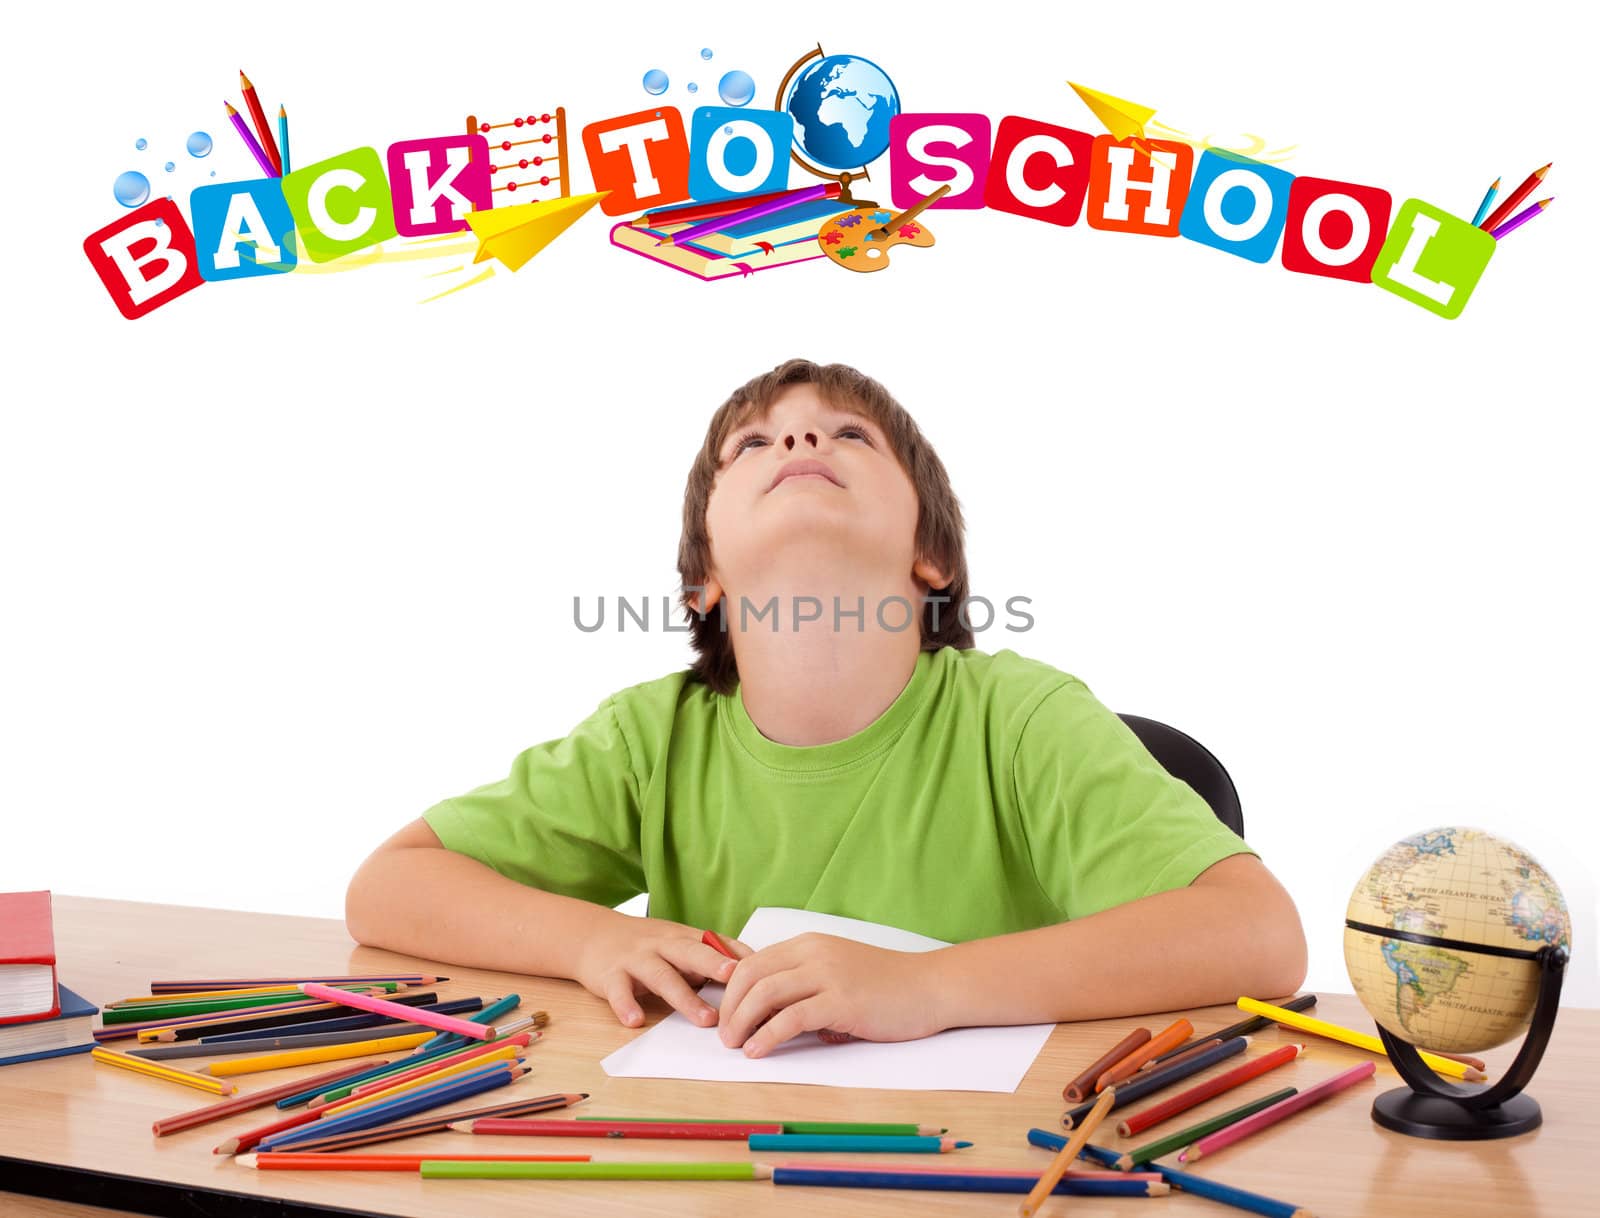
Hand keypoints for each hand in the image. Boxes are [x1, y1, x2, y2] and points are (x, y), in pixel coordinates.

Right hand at [573, 912, 752, 1028]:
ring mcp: (637, 960)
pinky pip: (619, 991)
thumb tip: (752, 979)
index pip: (716, 943)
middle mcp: (662, 945)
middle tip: (735, 978)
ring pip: (663, 976)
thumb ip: (709, 957)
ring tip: (706, 1019)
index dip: (738, 956)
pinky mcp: (611, 976)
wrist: (593, 936)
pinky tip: (635, 1020)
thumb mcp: (678, 943)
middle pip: (691, 953)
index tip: (765, 970)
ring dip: (685, 998)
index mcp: (683, 938)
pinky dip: (626, 1005)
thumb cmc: (646, 945)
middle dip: (714, 964)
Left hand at [716, 933, 945, 1057]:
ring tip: (735, 1046)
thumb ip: (805, 984)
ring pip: (766, 993)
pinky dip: (767, 1036)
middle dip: (730, 1008)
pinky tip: (758, 1051)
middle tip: (724, 1036)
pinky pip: (792, 1018)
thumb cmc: (886, 986)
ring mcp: (828, 975)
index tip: (725, 1016)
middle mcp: (814, 953)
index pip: (753, 961)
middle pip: (751, 975)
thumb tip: (770, 1014)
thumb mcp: (838, 972)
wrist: (930, 987)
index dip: (732, 991)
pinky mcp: (842, 1001)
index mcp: (809, 944)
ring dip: (742, 1022)